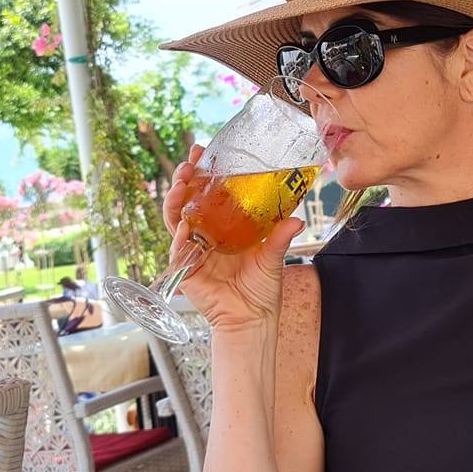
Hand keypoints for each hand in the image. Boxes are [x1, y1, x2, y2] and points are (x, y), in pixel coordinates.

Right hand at [162, 143, 306, 332]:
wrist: (252, 320)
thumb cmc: (261, 289)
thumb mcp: (272, 257)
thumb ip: (280, 237)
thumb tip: (297, 218)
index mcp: (224, 226)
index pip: (209, 192)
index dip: (203, 172)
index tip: (204, 151)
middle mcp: (205, 234)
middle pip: (188, 200)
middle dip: (185, 178)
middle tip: (190, 161)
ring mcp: (193, 250)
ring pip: (176, 219)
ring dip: (175, 200)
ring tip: (181, 184)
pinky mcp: (185, 270)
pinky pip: (179, 250)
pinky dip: (180, 237)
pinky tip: (184, 225)